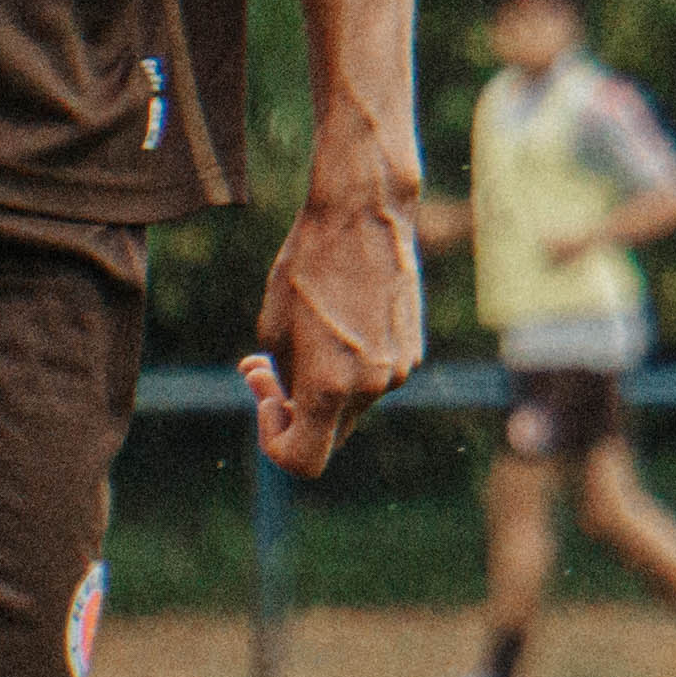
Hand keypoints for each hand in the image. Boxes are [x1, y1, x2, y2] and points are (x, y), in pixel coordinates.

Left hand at [246, 191, 423, 476]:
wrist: (364, 215)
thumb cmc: (307, 264)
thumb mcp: (273, 326)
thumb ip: (281, 378)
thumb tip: (291, 399)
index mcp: (330, 387)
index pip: (302, 461)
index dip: (274, 440)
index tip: (265, 398)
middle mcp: (371, 388)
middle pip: (327, 433)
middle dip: (295, 411)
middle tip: (263, 369)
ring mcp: (398, 371)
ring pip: (351, 402)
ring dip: (322, 382)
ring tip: (300, 331)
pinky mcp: (412, 350)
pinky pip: (373, 376)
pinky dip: (349, 363)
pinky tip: (338, 318)